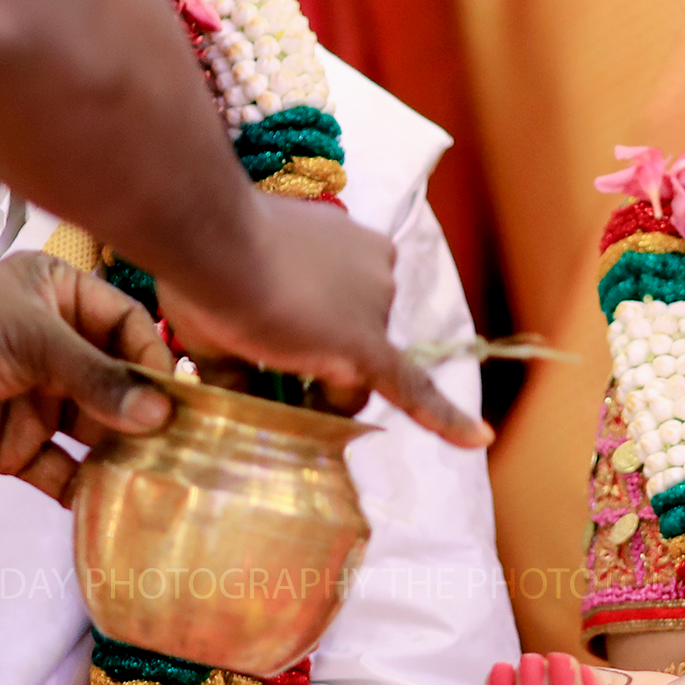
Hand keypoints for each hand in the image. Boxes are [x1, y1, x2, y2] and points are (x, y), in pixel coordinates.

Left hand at [0, 251, 177, 496]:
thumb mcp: (30, 341)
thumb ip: (97, 378)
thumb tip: (162, 416)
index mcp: (57, 295)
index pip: (128, 325)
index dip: (153, 358)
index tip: (176, 396)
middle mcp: (52, 346)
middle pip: (118, 381)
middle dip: (147, 413)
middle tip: (186, 446)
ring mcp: (34, 399)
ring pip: (95, 429)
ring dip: (123, 453)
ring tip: (161, 479)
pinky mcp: (13, 447)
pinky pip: (62, 470)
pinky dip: (85, 488)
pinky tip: (113, 506)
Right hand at [155, 191, 489, 447]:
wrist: (209, 244)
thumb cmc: (206, 263)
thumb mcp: (224, 308)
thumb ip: (239, 359)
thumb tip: (235, 401)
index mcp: (349, 247)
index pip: (343, 308)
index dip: (311, 331)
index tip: (279, 330)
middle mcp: (375, 271)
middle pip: (351, 345)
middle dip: (313, 361)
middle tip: (258, 358)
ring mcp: (374, 307)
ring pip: (353, 375)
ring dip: (318, 382)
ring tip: (261, 360)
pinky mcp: (367, 349)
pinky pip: (413, 390)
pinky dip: (445, 419)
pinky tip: (478, 439)